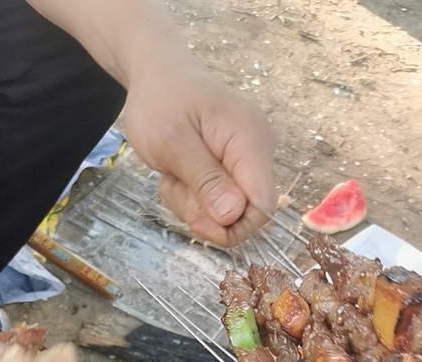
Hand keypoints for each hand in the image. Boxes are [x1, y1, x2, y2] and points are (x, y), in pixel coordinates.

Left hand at [123, 60, 276, 245]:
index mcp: (250, 140)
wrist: (157, 73)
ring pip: (227, 211)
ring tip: (174, 172)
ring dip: (193, 203)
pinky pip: (217, 200)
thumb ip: (205, 179)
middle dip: (205, 213)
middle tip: (174, 184)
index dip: (233, 228)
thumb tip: (233, 215)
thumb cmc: (160, 100)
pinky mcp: (234, 165)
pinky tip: (179, 171)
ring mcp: (247, 158)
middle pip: (244, 213)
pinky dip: (193, 195)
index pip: (263, 207)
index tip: (197, 222)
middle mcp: (258, 150)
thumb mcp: (172, 143)